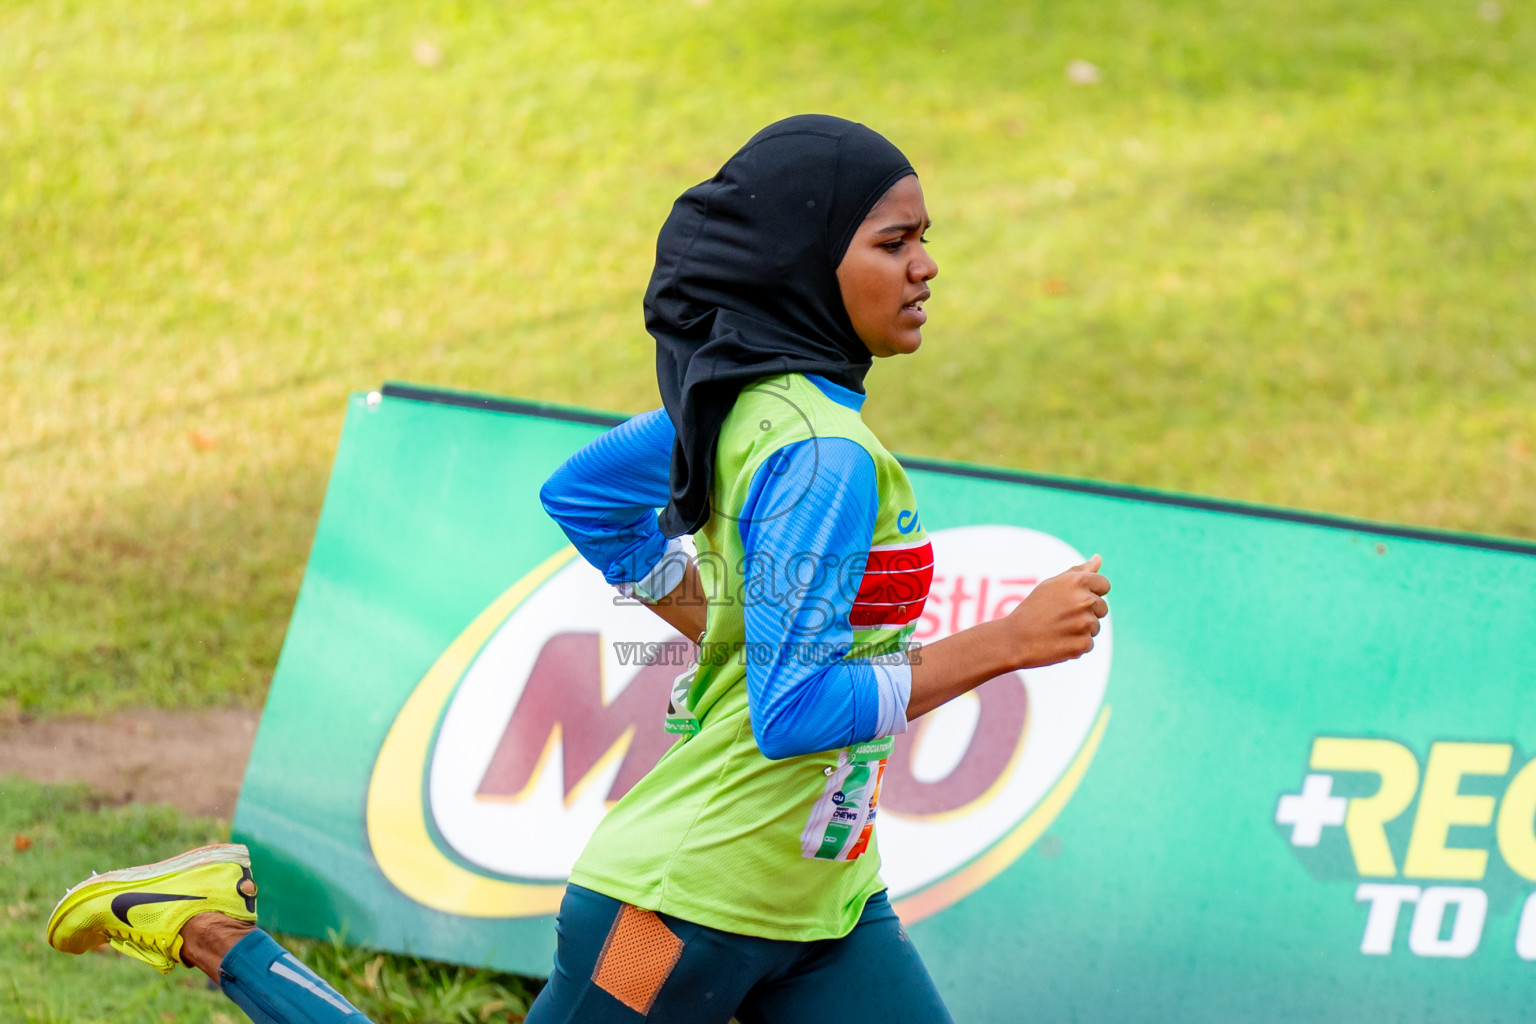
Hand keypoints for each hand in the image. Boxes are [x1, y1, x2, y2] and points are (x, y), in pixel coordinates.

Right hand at [1001, 554, 1110, 668]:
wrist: (1015, 639)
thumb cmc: (1033, 609)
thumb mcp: (1052, 584)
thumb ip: (1078, 571)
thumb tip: (1098, 558)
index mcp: (1077, 581)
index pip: (1104, 585)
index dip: (1092, 592)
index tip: (1075, 599)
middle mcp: (1084, 600)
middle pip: (1102, 607)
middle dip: (1088, 612)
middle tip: (1062, 616)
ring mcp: (1085, 623)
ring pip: (1095, 627)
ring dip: (1082, 630)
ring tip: (1058, 629)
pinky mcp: (1083, 644)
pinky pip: (1089, 644)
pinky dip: (1076, 645)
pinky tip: (1058, 641)